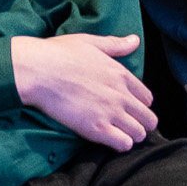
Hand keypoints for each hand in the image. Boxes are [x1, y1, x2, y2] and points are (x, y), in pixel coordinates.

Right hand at [9, 31, 155, 150]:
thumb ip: (116, 45)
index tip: (132, 109)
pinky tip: (111, 141)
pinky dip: (121, 145)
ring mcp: (110, 113)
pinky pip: (124, 144)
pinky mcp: (96, 129)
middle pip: (148, 119)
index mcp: (121, 75)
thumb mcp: (91, 42)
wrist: (38, 71)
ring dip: (132, 136)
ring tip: (121, 135)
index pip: (147, 98)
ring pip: (139, 134)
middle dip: (142, 124)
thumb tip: (134, 40)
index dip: (141, 106)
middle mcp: (121, 95)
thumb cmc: (59, 54)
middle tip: (130, 126)